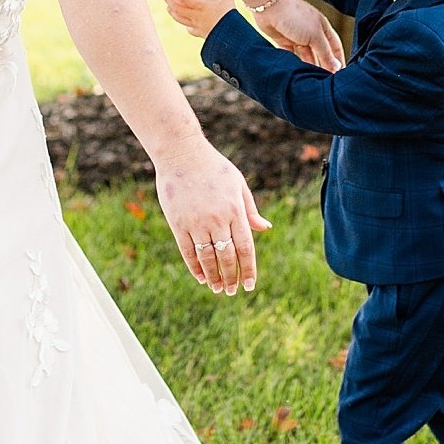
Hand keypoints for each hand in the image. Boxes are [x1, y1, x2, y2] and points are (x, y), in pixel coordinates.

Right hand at [155, 137, 269, 294]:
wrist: (181, 153)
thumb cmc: (213, 167)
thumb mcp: (238, 184)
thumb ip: (250, 209)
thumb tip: (265, 228)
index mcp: (235, 209)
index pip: (245, 247)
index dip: (249, 269)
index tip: (250, 285)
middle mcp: (217, 218)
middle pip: (227, 257)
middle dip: (231, 278)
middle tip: (231, 291)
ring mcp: (196, 221)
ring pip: (208, 258)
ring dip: (214, 277)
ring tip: (217, 288)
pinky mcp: (178, 222)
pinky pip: (188, 251)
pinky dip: (195, 267)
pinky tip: (201, 277)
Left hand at [163, 0, 238, 39]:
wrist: (230, 38)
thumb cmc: (229, 17)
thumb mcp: (229, 0)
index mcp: (201, 6)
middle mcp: (196, 16)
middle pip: (178, 8)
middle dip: (170, 1)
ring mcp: (197, 26)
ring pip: (181, 19)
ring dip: (173, 13)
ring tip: (168, 8)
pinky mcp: (201, 34)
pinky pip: (191, 30)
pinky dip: (187, 26)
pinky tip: (186, 26)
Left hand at [262, 0, 344, 71]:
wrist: (270, 6)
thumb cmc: (295, 15)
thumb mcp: (315, 35)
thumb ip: (325, 52)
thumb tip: (336, 66)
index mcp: (322, 27)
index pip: (334, 46)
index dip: (338, 60)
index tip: (340, 74)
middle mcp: (311, 32)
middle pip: (320, 52)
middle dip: (323, 65)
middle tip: (325, 80)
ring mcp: (297, 36)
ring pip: (306, 55)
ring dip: (309, 66)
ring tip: (311, 79)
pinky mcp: (284, 40)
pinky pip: (291, 55)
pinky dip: (294, 63)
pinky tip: (297, 72)